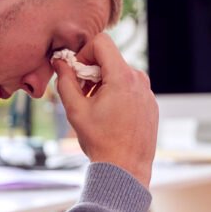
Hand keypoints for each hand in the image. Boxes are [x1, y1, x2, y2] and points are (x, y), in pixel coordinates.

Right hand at [52, 33, 157, 187]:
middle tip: (82, 93)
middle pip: (111, 59)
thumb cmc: (100, 141)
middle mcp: (140, 80)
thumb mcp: (75, 110)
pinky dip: (117, 94)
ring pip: (121, 74)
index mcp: (123, 77)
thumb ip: (65, 81)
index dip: (84, 52)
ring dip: (104, 84)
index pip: (102, 42)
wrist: (126, 170)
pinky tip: (110, 116)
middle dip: (92, 71)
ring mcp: (148, 92)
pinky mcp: (151, 104)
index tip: (77, 72)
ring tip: (95, 108)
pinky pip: (131, 89)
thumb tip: (59, 62)